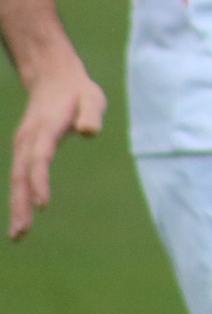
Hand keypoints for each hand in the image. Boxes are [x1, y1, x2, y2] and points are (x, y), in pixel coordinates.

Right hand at [9, 53, 106, 238]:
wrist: (53, 78)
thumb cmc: (77, 91)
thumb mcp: (92, 97)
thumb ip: (91, 114)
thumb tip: (90, 131)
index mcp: (44, 129)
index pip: (39, 159)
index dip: (39, 182)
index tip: (43, 204)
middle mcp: (28, 140)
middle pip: (21, 176)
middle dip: (21, 204)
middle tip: (21, 233)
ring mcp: (23, 146)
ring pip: (16, 179)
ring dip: (17, 207)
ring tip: (19, 235)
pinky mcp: (23, 150)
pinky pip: (19, 177)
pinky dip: (18, 197)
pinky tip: (21, 218)